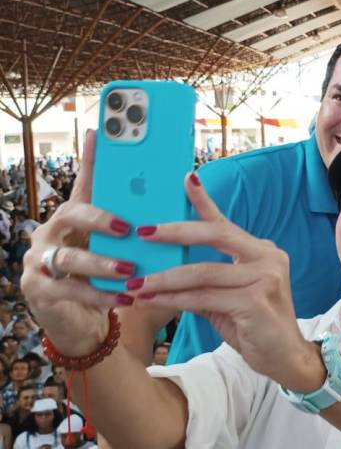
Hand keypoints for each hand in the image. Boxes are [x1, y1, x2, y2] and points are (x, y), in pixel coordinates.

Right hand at [21, 131, 135, 355]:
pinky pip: (70, 290)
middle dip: (99, 218)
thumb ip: (146, 228)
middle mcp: (53, 232)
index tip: (102, 133)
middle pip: (70, 214)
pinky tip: (124, 297)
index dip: (91, 159)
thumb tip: (183, 198)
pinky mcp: (38, 288)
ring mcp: (40, 259)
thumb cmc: (108, 279)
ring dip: (102, 262)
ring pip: (69, 256)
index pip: (85, 183)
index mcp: (76, 218)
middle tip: (128, 227)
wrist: (83, 325)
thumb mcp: (127, 252)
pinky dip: (99, 294)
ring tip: (130, 269)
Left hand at [129, 173, 323, 391]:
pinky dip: (174, 298)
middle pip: (215, 235)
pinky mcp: (256, 302)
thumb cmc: (254, 326)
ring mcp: (265, 278)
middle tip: (142, 232)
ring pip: (203, 271)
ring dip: (164, 277)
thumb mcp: (228, 296)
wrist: (285, 358)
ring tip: (135, 281)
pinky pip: (204, 297)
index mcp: (261, 251)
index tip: (185, 179)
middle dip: (175, 232)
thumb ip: (205, 279)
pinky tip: (152, 299)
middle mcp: (267, 257)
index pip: (225, 223)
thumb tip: (164, 267)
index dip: (205, 201)